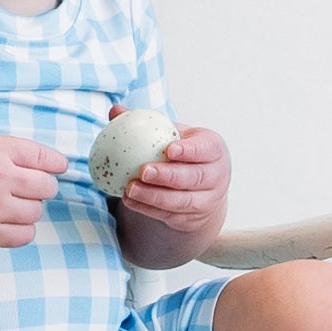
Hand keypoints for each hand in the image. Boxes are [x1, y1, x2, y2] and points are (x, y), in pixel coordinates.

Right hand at [0, 133, 68, 249]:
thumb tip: (56, 168)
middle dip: (40, 185)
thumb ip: (15, 152)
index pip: (46, 160)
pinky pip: (24, 235)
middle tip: (22, 185)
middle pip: (46, 187)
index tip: (55, 168)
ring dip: (27, 207)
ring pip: (36, 212)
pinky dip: (20, 228)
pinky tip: (4, 219)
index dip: (55, 164)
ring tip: (6, 201)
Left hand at [114, 115, 230, 238]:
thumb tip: (115, 111)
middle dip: (168, 176)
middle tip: (144, 171)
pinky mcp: (191, 218)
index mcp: (213, 149)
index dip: (189, 150)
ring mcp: (206, 200)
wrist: (201, 188)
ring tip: (130, 188)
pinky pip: (169, 215)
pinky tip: (129, 199)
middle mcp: (216, 176)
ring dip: (154, 196)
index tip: (169, 150)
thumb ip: (147, 124)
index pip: (206, 149)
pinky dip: (147, 208)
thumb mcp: (172, 135)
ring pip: (181, 201)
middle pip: (194, 177)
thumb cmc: (183, 153)